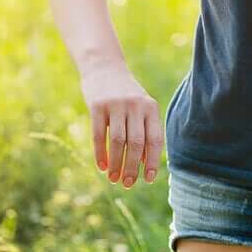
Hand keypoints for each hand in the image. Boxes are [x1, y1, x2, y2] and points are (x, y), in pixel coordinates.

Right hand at [79, 64, 163, 188]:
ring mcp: (116, 105)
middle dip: (132, 167)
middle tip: (128, 184)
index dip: (152, 161)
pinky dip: (100, 154)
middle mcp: (135, 105)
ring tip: (114, 179)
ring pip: (118, 142)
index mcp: (150, 107)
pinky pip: (99, 135)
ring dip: (116, 164)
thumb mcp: (140, 108)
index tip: (149, 179)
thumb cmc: (125, 95)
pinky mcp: (97, 105)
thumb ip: (145, 132)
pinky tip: (102, 166)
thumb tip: (146, 165)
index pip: (155, 139)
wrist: (104, 67)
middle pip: (136, 143)